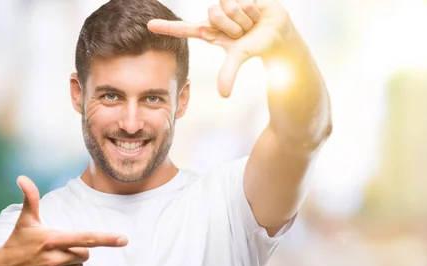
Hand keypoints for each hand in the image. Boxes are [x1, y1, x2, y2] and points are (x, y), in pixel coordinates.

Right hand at [0, 176, 127, 265]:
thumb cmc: (19, 242)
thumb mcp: (26, 221)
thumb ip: (31, 199)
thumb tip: (22, 178)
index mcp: (52, 240)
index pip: (86, 238)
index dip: (106, 239)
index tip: (124, 239)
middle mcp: (53, 259)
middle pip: (85, 254)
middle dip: (76, 251)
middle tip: (57, 250)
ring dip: (71, 265)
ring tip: (50, 262)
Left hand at [148, 0, 293, 96]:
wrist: (277, 32)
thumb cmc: (256, 44)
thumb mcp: (240, 57)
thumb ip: (229, 73)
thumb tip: (224, 95)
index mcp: (210, 31)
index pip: (184, 29)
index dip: (167, 27)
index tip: (149, 26)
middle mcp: (215, 16)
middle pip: (213, 15)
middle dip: (233, 25)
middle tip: (243, 31)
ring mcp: (226, 4)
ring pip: (228, 7)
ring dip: (244, 17)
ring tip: (251, 21)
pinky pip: (241, 0)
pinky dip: (252, 9)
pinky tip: (256, 11)